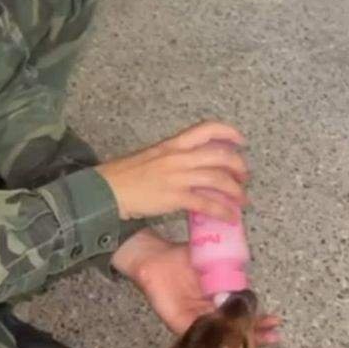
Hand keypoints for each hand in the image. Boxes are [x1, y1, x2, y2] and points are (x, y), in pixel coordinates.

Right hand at [96, 121, 248, 221]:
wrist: (105, 191)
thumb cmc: (122, 176)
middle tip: (243, 178)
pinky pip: (208, 203)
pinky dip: (223, 211)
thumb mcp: (148, 157)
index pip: (206, 129)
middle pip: (221, 156)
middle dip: (239, 167)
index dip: (229, 132)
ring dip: (236, 192)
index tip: (241, 141)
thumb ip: (170, 159)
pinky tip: (230, 217)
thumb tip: (188, 168)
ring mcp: (177, 177)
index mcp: (171, 144)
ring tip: (241, 201)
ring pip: (219, 179)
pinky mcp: (175, 197)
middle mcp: (178, 157)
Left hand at [111, 229, 280, 347]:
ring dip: (242, 347)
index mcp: (220, 298)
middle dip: (257, 336)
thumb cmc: (182, 257)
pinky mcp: (181, 325)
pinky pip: (201, 339)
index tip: (276, 322)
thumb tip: (248, 288)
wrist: (155, 258)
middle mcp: (211, 312)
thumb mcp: (213, 264)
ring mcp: (197, 320)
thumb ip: (229, 276)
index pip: (243, 313)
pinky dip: (215, 346)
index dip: (260, 319)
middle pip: (237, 329)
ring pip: (222, 338)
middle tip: (274, 338)